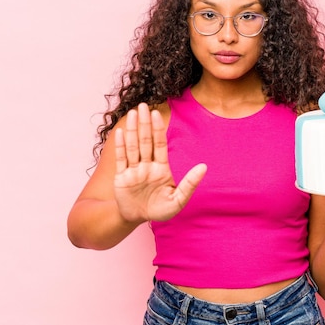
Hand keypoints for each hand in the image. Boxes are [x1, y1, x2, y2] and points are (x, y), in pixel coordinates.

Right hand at [113, 103, 206, 222]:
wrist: (137, 218)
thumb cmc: (160, 210)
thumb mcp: (178, 200)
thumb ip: (190, 184)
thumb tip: (204, 167)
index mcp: (161, 168)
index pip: (160, 144)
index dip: (158, 129)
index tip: (157, 114)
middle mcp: (147, 165)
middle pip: (145, 140)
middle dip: (145, 123)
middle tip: (143, 105)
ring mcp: (134, 169)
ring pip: (133, 146)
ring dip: (132, 130)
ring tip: (133, 113)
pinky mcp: (121, 176)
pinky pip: (121, 158)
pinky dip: (120, 145)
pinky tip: (120, 131)